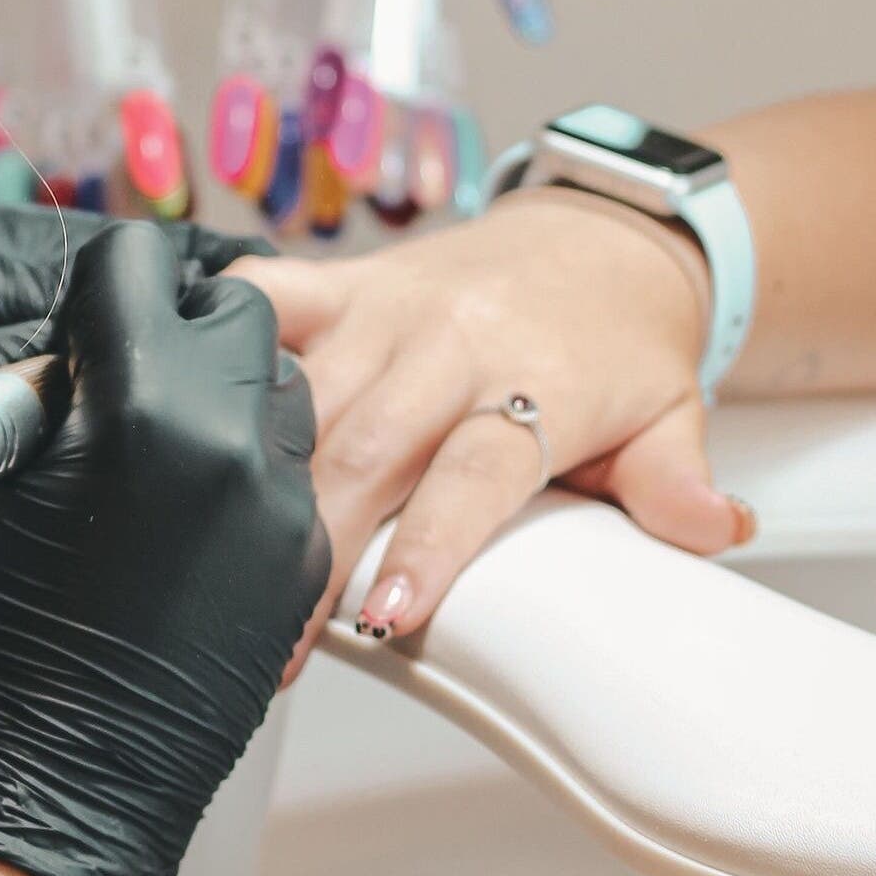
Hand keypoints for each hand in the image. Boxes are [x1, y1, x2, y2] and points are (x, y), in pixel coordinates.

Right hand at [0, 223, 325, 875]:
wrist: (70, 780)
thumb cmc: (10, 643)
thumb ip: (35, 380)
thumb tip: (69, 337)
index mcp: (145, 405)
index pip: (143, 266)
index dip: (107, 285)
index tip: (92, 310)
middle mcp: (235, 441)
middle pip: (236, 314)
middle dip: (181, 334)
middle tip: (130, 379)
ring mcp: (285, 504)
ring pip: (286, 386)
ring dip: (231, 396)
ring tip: (168, 451)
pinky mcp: (307, 557)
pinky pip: (296, 470)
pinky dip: (250, 472)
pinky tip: (192, 516)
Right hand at [223, 188, 757, 676]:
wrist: (600, 240)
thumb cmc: (616, 348)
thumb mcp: (670, 418)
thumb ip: (675, 483)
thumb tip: (711, 530)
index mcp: (531, 383)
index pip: (475, 474)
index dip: (430, 544)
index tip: (389, 614)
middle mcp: (451, 342)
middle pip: (369, 451)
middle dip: (316, 549)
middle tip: (276, 636)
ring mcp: (386, 309)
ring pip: (304, 397)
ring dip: (255, 481)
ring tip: (212, 561)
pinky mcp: (342, 284)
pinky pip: (267, 300)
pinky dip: (216, 335)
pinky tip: (163, 391)